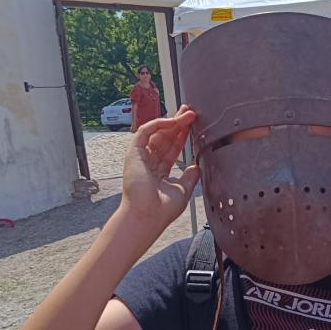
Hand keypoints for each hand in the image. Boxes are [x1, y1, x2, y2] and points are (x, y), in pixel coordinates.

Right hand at [121, 105, 199, 230]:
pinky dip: (158, 124)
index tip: (193, 126)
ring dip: (172, 121)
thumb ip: (189, 177)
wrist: (148, 216)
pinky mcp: (133, 153)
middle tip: (190, 112)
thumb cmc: (161, 210)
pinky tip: (172, 121)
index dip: (182, 136)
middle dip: (178, 124)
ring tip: (186, 113)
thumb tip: (197, 167)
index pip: (172, 149)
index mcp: (159, 172)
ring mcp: (140, 158)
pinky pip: (144, 132)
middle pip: (165, 138)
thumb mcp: (182, 190)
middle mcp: (149, 163)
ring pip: (156, 133)